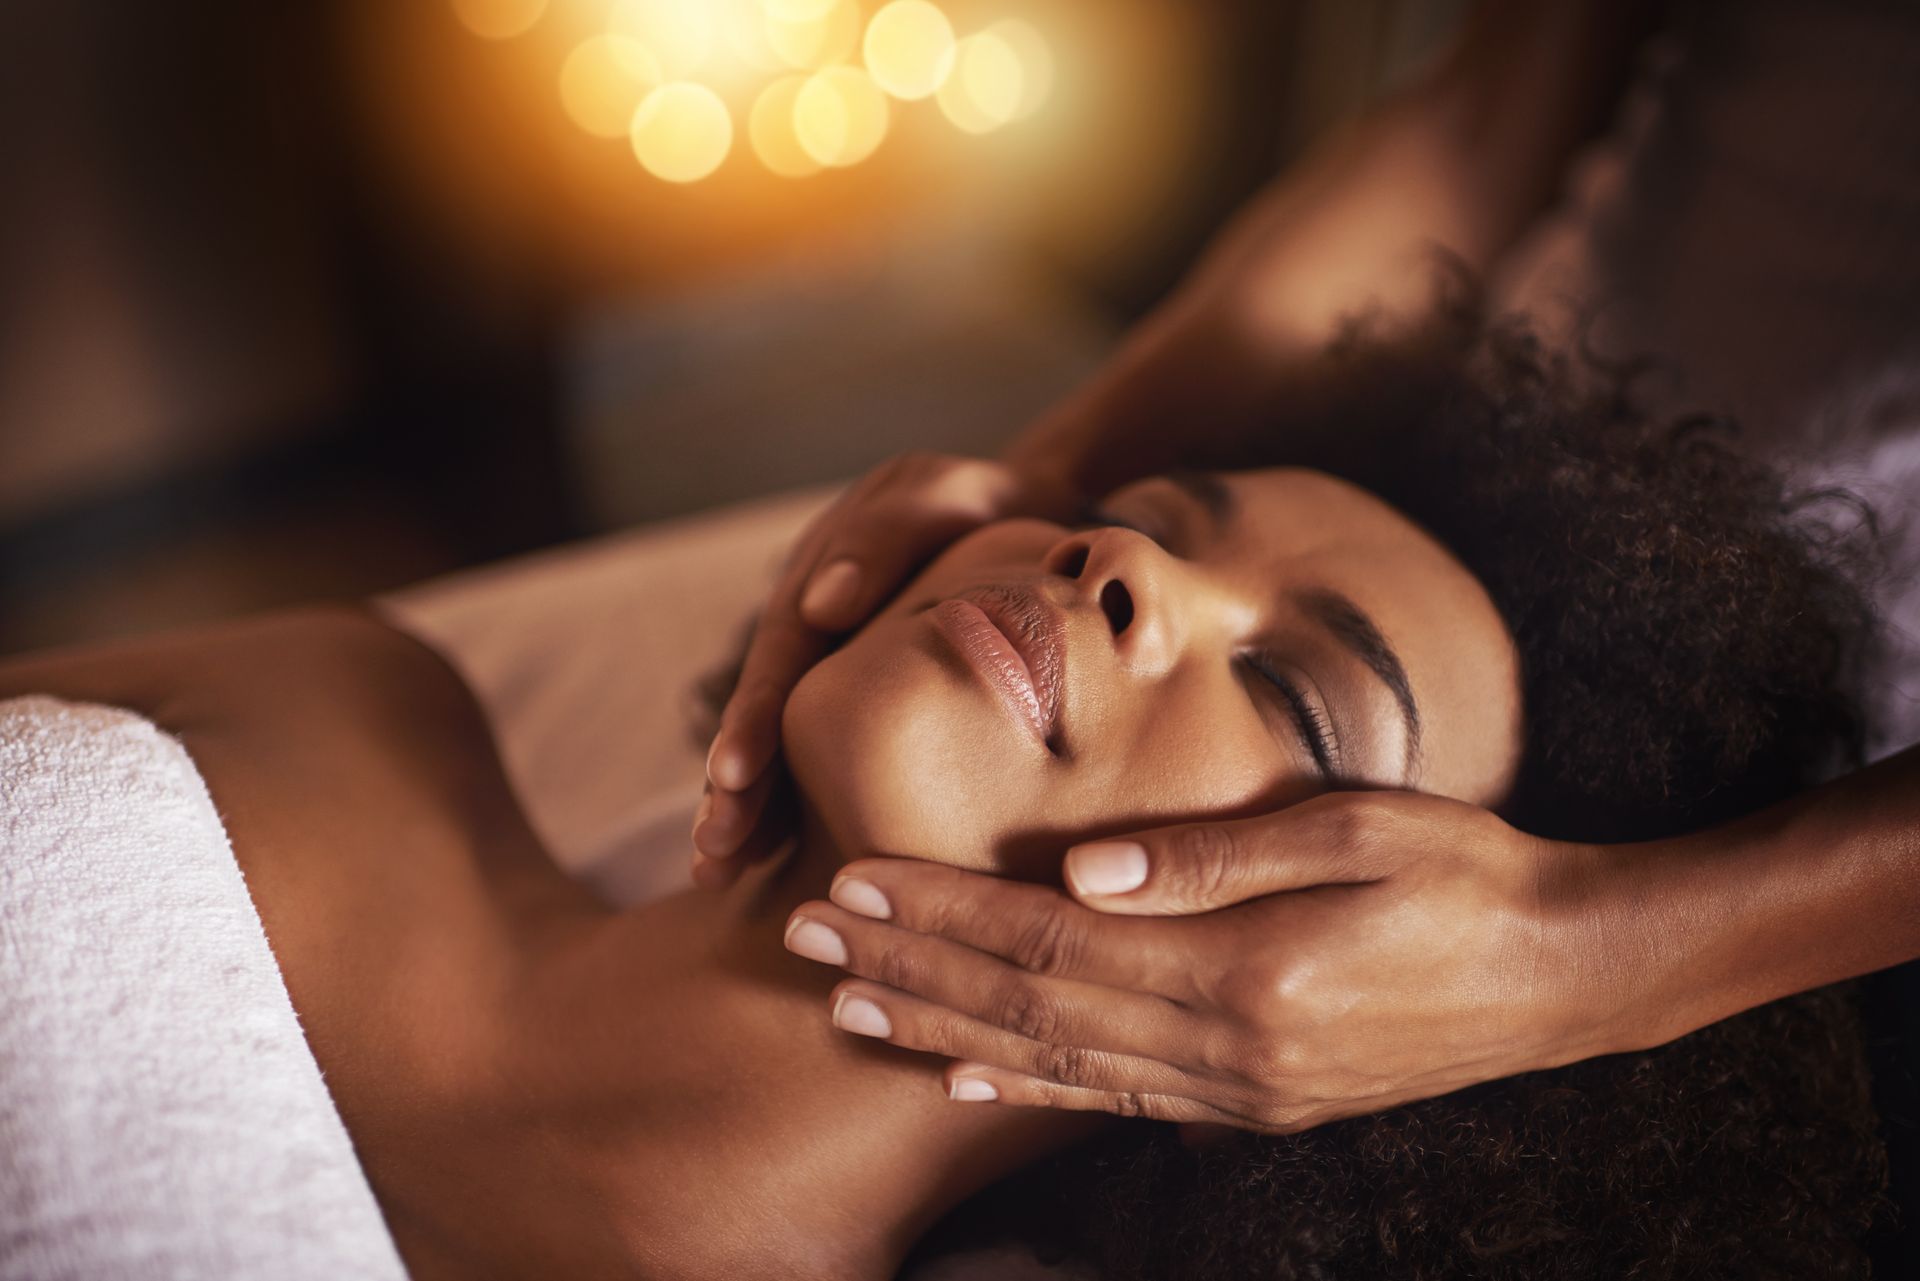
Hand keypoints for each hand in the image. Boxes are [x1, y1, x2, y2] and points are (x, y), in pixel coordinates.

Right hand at [693, 452, 1079, 887]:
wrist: (1029, 515)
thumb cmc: (987, 508)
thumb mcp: (945, 495)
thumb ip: (886, 539)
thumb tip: (821, 604)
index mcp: (820, 577)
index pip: (782, 654)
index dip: (755, 716)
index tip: (734, 776)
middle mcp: (810, 626)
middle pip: (767, 710)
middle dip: (735, 783)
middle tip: (717, 849)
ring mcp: (831, 666)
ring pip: (783, 742)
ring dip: (749, 805)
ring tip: (718, 871)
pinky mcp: (860, 701)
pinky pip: (822, 756)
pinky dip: (794, 807)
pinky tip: (770, 865)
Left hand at [782, 791, 1627, 1131]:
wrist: (1564, 976)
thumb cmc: (1465, 876)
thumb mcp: (1357, 830)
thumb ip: (1216, 855)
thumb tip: (1084, 865)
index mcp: (1244, 969)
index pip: (1048, 937)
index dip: (940, 911)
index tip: (848, 880)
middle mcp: (1226, 1046)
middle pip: (1028, 1005)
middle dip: (907, 970)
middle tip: (802, 936)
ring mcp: (1238, 1090)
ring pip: (1055, 1062)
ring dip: (942, 1029)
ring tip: (849, 1004)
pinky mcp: (1254, 1105)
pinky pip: (1116, 1102)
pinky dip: (1032, 1088)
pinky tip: (966, 1075)